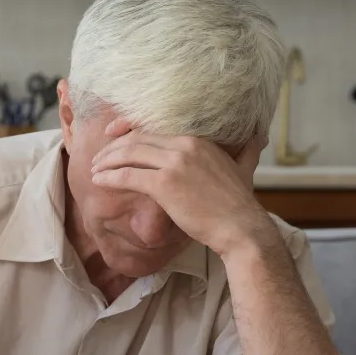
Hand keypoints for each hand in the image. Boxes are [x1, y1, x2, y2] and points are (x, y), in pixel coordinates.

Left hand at [89, 121, 276, 257]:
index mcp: (198, 139)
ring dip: (106, 162)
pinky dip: (110, 177)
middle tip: (98, 159)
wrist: (241, 226)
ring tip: (95, 170)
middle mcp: (185, 145)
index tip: (112, 136)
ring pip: (129, 154)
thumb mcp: (244, 167)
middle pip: (137, 139)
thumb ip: (248, 150)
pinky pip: (128, 176)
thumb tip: (260, 137)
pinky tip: (99, 182)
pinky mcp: (165, 184)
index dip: (127, 130)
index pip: (152, 127)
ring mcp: (175, 163)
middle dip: (113, 148)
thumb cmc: (238, 203)